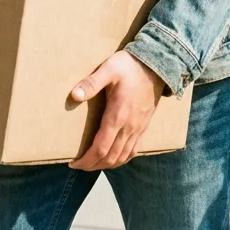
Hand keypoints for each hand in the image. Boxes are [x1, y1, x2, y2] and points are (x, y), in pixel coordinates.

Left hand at [69, 50, 163, 170]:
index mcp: (118, 116)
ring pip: (122, 157)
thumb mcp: (109, 69)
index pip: (100, 149)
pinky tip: (114, 157)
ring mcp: (138, 128)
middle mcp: (129, 126)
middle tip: (79, 165)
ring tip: (93, 163)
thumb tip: (74, 96)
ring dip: (106, 165)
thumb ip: (92, 83)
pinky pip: (133, 150)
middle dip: (93, 166)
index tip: (73, 163)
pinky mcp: (144, 125)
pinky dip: (121, 159)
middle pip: (110, 158)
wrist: (156, 64)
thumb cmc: (130, 66)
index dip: (86, 160)